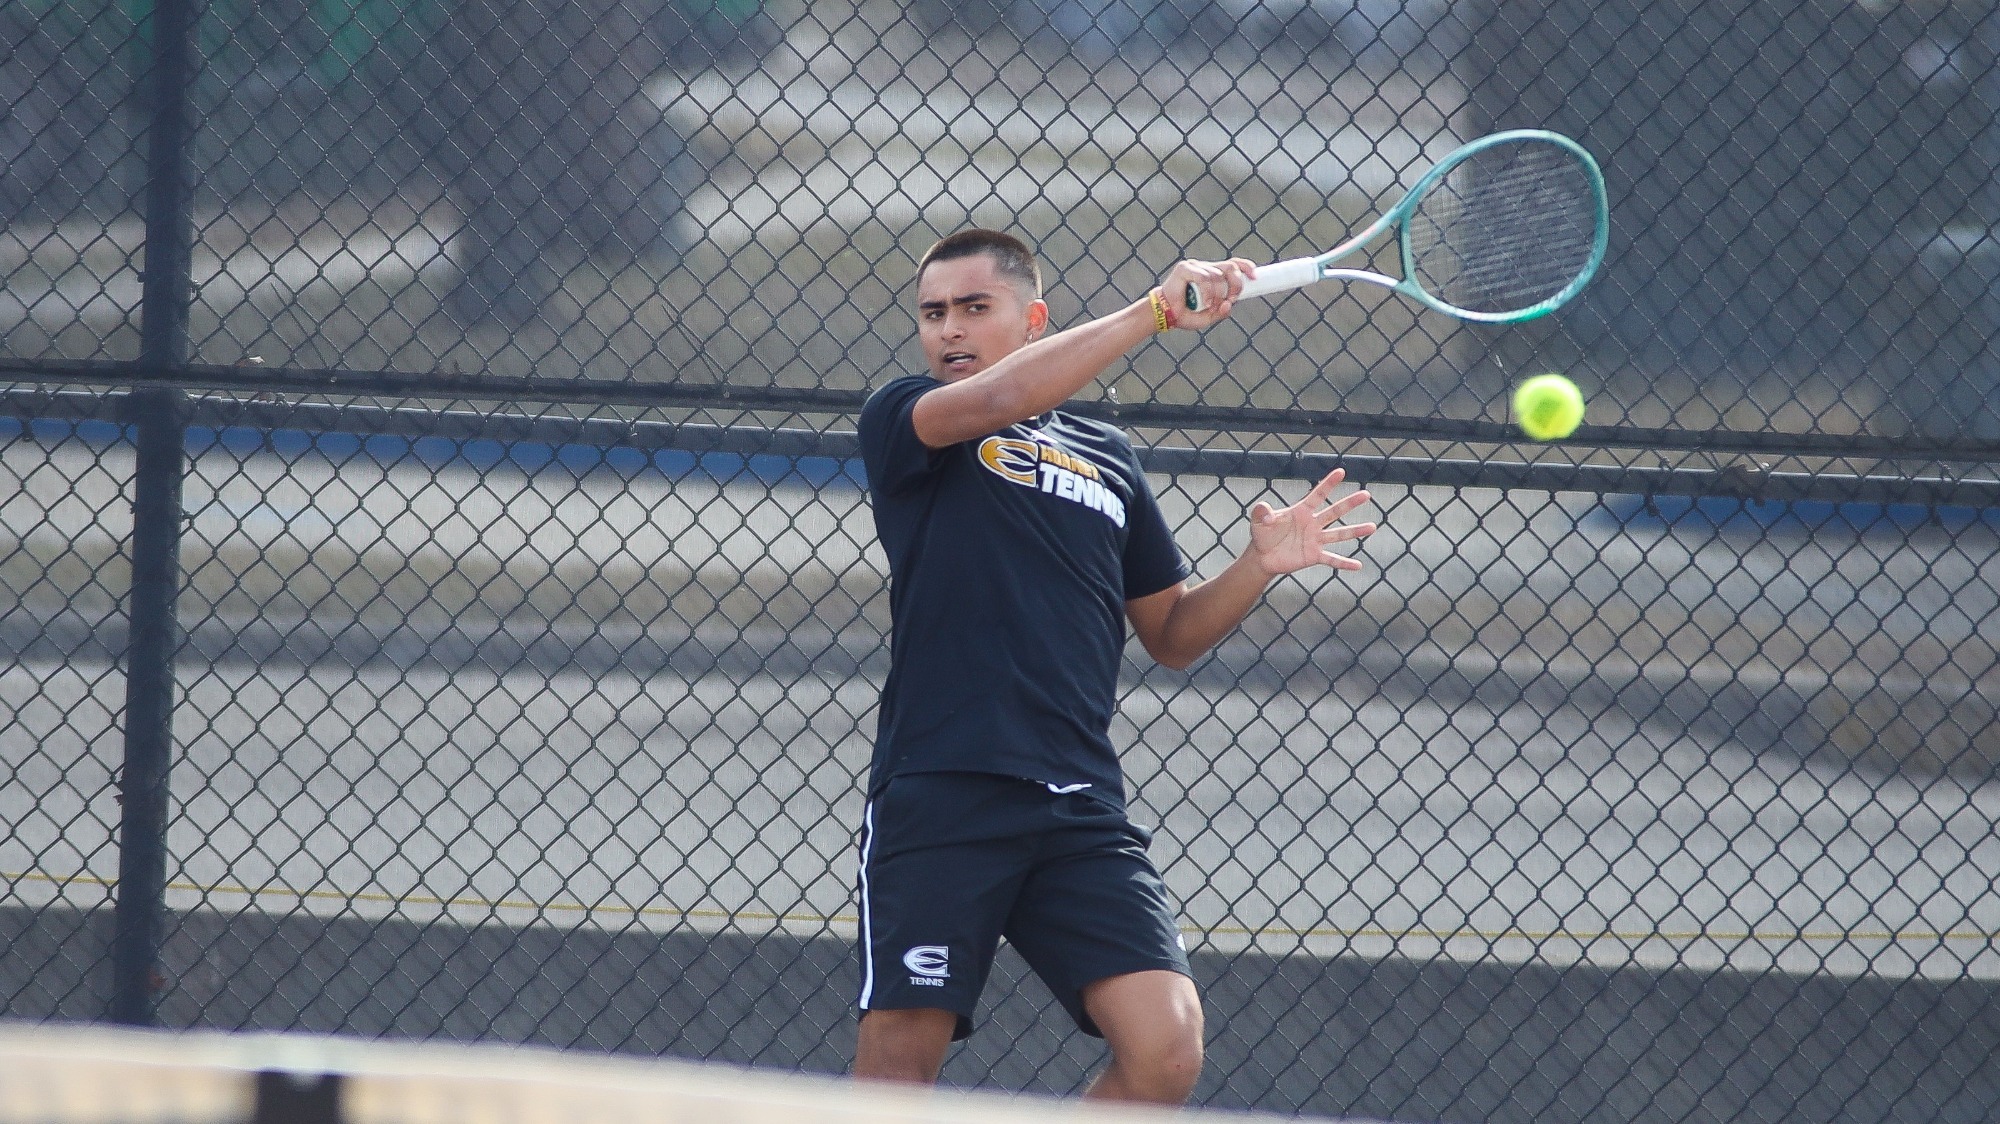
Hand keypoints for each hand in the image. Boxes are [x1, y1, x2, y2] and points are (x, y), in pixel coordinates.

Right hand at [1160, 257, 1255, 328]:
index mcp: (1212, 275)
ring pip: (1218, 275)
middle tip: (1232, 298)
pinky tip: (1205, 302)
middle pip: (1230, 267)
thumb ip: (1221, 312)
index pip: (1233, 264)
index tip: (1254, 277)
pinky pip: (1204, 277)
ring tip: (1210, 305)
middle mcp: (1205, 267)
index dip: (1246, 267)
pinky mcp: (1185, 268)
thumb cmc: (1184, 314)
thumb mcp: (1208, 317)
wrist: (1164, 315)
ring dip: (1218, 293)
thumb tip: (1230, 303)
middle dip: (1236, 283)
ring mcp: (1195, 266)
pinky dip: (1208, 291)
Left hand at [1248, 468, 1376, 575]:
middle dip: (1350, 503)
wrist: (1262, 556)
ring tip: (1372, 527)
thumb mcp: (1257, 520)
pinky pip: (1332, 559)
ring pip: (1339, 534)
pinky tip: (1358, 565)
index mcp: (1301, 511)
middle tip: (1366, 494)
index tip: (1341, 472)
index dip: (1328, 484)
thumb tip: (1269, 516)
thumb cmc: (1262, 534)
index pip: (1317, 495)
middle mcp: (1313, 524)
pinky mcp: (1314, 556)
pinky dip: (1344, 563)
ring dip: (1355, 531)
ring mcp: (1315, 540)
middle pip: (1334, 512)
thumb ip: (1261, 511)